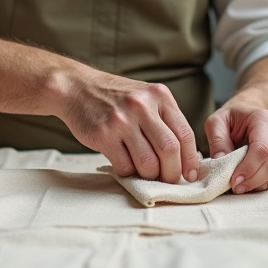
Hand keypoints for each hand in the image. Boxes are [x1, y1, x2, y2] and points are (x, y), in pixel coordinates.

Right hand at [56, 69, 199, 183]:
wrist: (76, 87)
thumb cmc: (115, 98)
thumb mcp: (145, 97)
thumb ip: (164, 120)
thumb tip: (184, 158)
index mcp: (159, 96)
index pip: (184, 133)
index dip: (190, 159)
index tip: (190, 174)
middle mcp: (142, 106)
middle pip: (169, 150)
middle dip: (172, 172)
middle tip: (169, 179)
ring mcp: (121, 120)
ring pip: (147, 163)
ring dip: (150, 176)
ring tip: (146, 174)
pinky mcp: (103, 134)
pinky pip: (124, 166)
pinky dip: (129, 173)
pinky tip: (126, 166)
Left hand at [204, 102, 267, 192]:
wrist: (247, 113)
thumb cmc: (231, 118)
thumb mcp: (216, 122)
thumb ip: (217, 140)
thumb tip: (221, 161)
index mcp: (262, 119)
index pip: (261, 149)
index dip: (248, 168)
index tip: (233, 180)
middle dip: (254, 180)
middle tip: (236, 188)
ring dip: (261, 184)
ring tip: (243, 186)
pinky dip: (267, 183)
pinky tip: (252, 182)